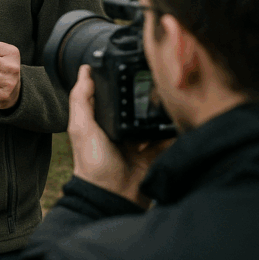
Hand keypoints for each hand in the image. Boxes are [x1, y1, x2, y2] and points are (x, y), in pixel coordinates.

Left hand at [68, 65, 170, 206]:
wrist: (114, 195)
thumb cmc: (93, 162)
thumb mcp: (81, 127)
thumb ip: (81, 100)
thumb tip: (84, 71)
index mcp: (100, 121)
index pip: (110, 96)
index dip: (116, 82)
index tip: (127, 64)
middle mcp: (119, 129)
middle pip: (134, 106)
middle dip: (144, 96)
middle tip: (155, 80)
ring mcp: (138, 141)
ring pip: (152, 119)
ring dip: (160, 111)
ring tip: (169, 97)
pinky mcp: (154, 153)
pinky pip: (166, 137)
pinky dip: (171, 129)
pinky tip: (177, 118)